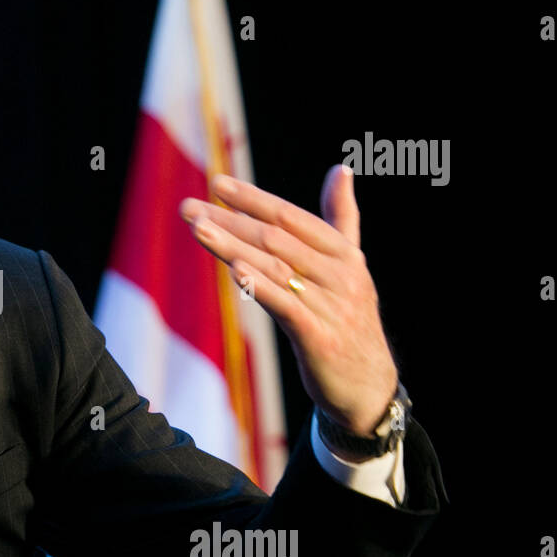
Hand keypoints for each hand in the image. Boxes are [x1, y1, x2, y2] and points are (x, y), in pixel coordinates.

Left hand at [179, 165, 397, 436]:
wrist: (368, 387)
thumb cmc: (348, 321)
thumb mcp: (349, 267)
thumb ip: (341, 219)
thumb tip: (340, 168)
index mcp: (345, 253)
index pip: (291, 216)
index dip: (253, 198)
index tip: (217, 183)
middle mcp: (340, 275)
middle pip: (276, 239)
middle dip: (230, 220)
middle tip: (189, 208)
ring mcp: (332, 306)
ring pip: (274, 268)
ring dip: (232, 246)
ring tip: (198, 229)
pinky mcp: (319, 338)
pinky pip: (285, 306)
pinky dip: (260, 286)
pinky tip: (234, 270)